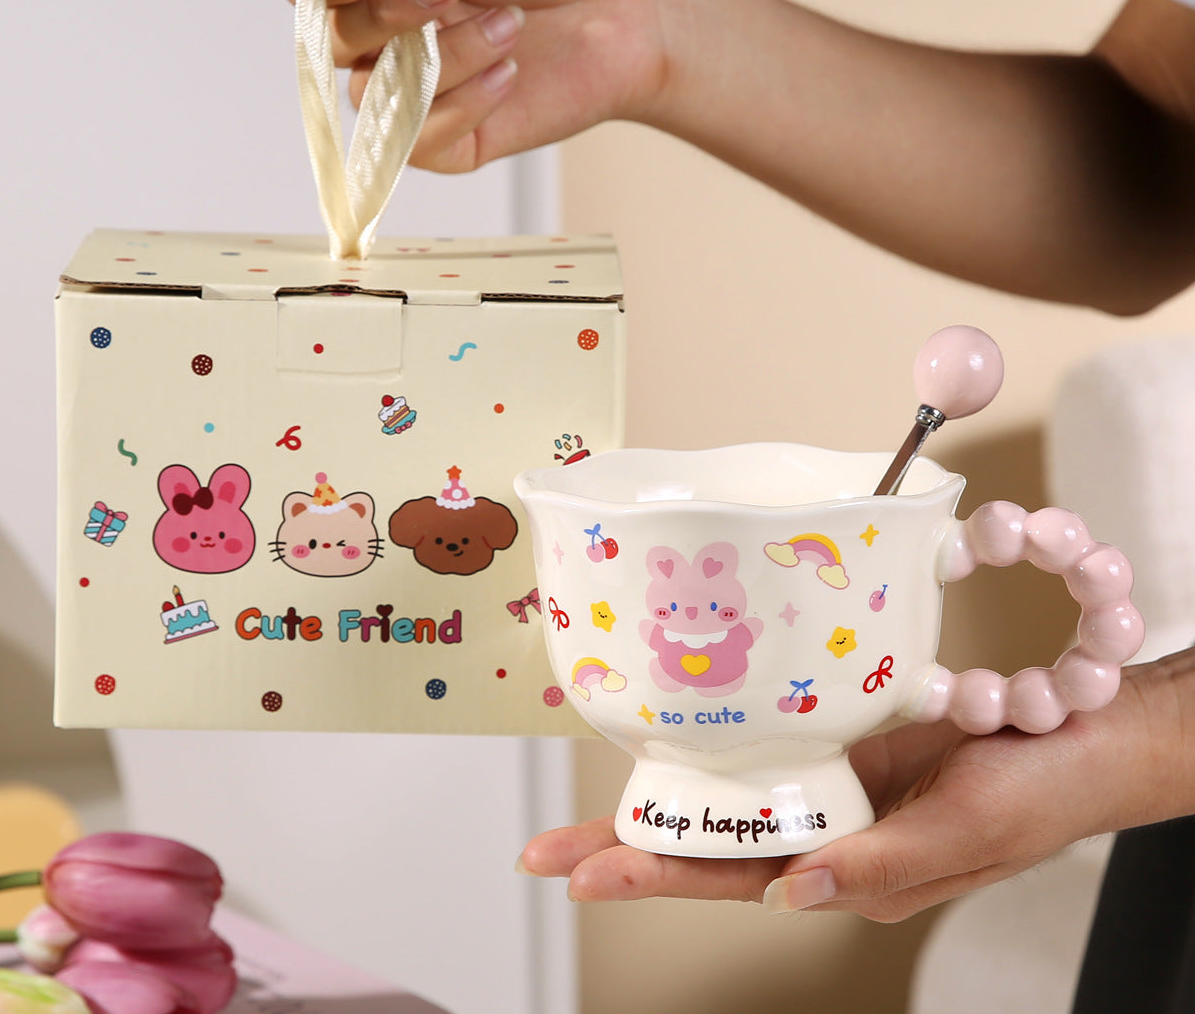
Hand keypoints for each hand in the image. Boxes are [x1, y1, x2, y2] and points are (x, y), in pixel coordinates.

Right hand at [280, 0, 672, 171]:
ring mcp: (419, 90)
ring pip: (377, 93)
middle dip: (389, 9)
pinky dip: (466, 102)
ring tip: (510, 26)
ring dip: (443, 57)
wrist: (632, 6)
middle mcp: (390, 34)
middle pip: (332, 39)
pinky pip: (421, 140)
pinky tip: (511, 72)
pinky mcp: (455, 140)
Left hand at [519, 655, 1188, 920]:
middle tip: (546, 849)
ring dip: (663, 796)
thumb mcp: (961, 837)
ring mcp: (832, 783)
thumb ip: (878, 867)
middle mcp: (828, 830)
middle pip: (711, 845)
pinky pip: (771, 745)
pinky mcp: (845, 737)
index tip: (581, 872)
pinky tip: (678, 737)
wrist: (1080, 734)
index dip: (655, 875)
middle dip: (629, 847)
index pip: (731, 879)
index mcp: (849, 868)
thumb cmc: (1037, 794)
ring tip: (590, 806)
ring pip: (732, 797)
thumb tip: (793, 892)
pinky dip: (720, 744)